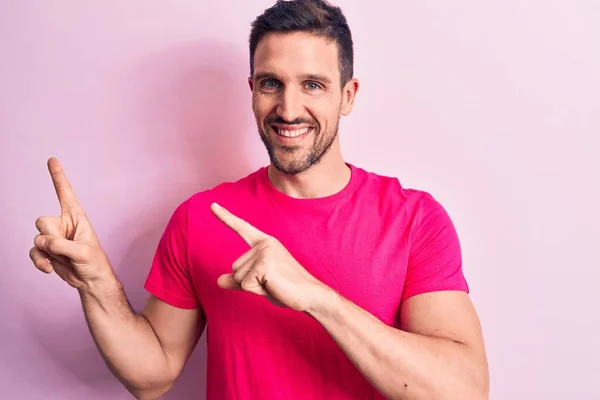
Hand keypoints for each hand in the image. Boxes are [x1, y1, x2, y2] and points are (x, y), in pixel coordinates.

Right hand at [29, 158, 113, 289]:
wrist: (90, 280)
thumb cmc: (93, 262)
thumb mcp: (83, 252)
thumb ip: (62, 245)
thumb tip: (42, 242)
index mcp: (76, 216)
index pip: (65, 193)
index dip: (58, 176)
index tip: (52, 159)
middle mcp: (62, 223)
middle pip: (42, 222)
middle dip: (52, 238)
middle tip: (67, 249)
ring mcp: (53, 237)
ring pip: (37, 238)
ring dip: (49, 252)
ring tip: (65, 259)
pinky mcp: (46, 250)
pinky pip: (33, 252)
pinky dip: (39, 261)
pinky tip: (49, 269)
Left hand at [211, 202, 329, 311]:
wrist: (309, 295)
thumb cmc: (285, 289)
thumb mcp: (258, 283)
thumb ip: (238, 280)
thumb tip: (218, 281)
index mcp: (264, 243)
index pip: (241, 228)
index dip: (225, 217)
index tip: (212, 205)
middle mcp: (264, 243)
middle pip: (235, 267)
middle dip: (249, 282)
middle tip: (271, 282)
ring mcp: (265, 252)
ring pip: (238, 277)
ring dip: (253, 287)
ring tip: (273, 284)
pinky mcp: (265, 264)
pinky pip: (245, 284)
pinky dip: (256, 291)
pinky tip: (273, 286)